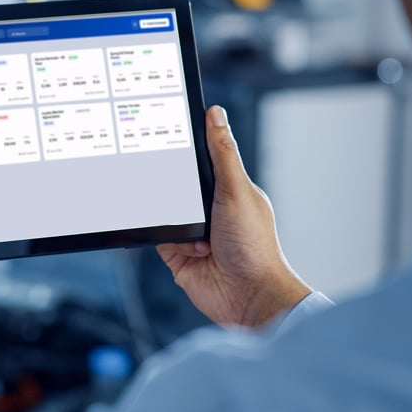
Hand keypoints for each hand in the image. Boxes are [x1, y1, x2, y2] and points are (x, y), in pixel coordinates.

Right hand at [158, 106, 311, 328]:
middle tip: (179, 187)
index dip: (188, 149)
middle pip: (177, 185)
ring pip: (164, 211)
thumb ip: (222, 153)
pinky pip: (158, 237)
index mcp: (229, 190)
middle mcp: (210, 211)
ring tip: (198, 231)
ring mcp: (193, 234)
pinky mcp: (177, 255)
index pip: (203, 161)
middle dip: (174, 187)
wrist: (248, 296)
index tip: (169, 132)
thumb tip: (215, 114)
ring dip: (174, 218)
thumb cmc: (254, 246)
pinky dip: (167, 239)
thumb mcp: (236, 190)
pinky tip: (190, 247)